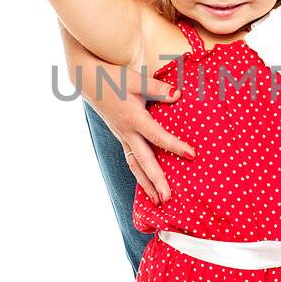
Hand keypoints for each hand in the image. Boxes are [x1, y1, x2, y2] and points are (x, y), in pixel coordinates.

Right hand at [72, 47, 193, 205]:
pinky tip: (147, 186)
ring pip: (135, 165)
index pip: (157, 136)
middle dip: (156, 181)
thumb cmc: (114, 79)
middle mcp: (127, 132)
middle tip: (167, 198)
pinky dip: (139, 175)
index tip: (191, 155)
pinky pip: (131, 160)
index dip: (175, 145)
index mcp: (133, 118)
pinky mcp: (121, 138)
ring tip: (158, 201)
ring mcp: (122, 137)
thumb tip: (178, 95)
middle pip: (143, 161)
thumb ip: (158, 89)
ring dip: (146, 184)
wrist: (88, 81)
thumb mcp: (136, 80)